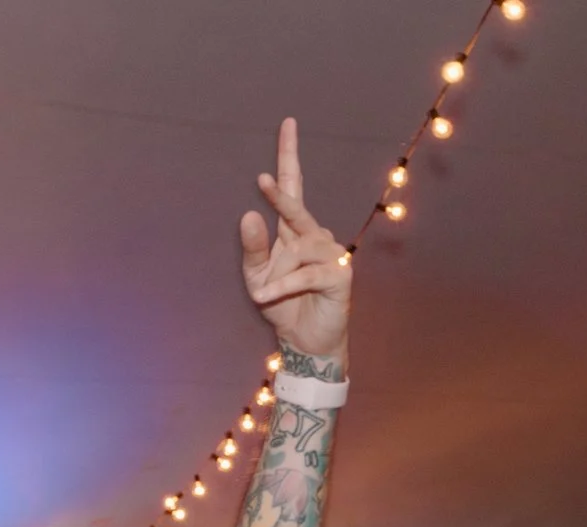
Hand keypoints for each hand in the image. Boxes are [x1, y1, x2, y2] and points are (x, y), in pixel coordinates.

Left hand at [238, 118, 352, 366]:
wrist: (304, 342)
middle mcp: (314, 236)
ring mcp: (331, 254)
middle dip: (280, 196)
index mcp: (294, 231)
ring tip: (264, 294)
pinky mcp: (339, 275)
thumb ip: (252, 249)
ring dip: (277, 274)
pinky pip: (306, 274)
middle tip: (262, 180)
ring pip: (299, 251)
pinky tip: (266, 297)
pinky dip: (284, 286)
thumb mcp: (257, 278)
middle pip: (297, 208)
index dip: (289, 156)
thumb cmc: (282, 304)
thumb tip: (247, 214)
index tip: (288, 124)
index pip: (292, 187)